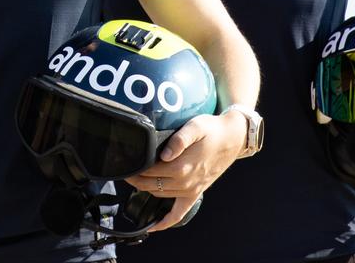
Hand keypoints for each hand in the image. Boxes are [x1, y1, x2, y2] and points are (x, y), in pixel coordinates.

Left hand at [125, 112, 245, 230]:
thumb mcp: (195, 127)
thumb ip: (178, 140)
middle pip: (149, 185)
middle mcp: (185, 182)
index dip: (133, 167)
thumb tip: (164, 155)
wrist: (232, 139)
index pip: (147, 171)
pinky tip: (154, 226)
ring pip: (159, 194)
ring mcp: (190, 190)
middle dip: (134, 178)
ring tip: (135, 178)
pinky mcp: (196, 193)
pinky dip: (166, 221)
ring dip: (145, 189)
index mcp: (181, 167)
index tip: (122, 161)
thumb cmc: (211, 131)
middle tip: (124, 169)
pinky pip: (179, 213)